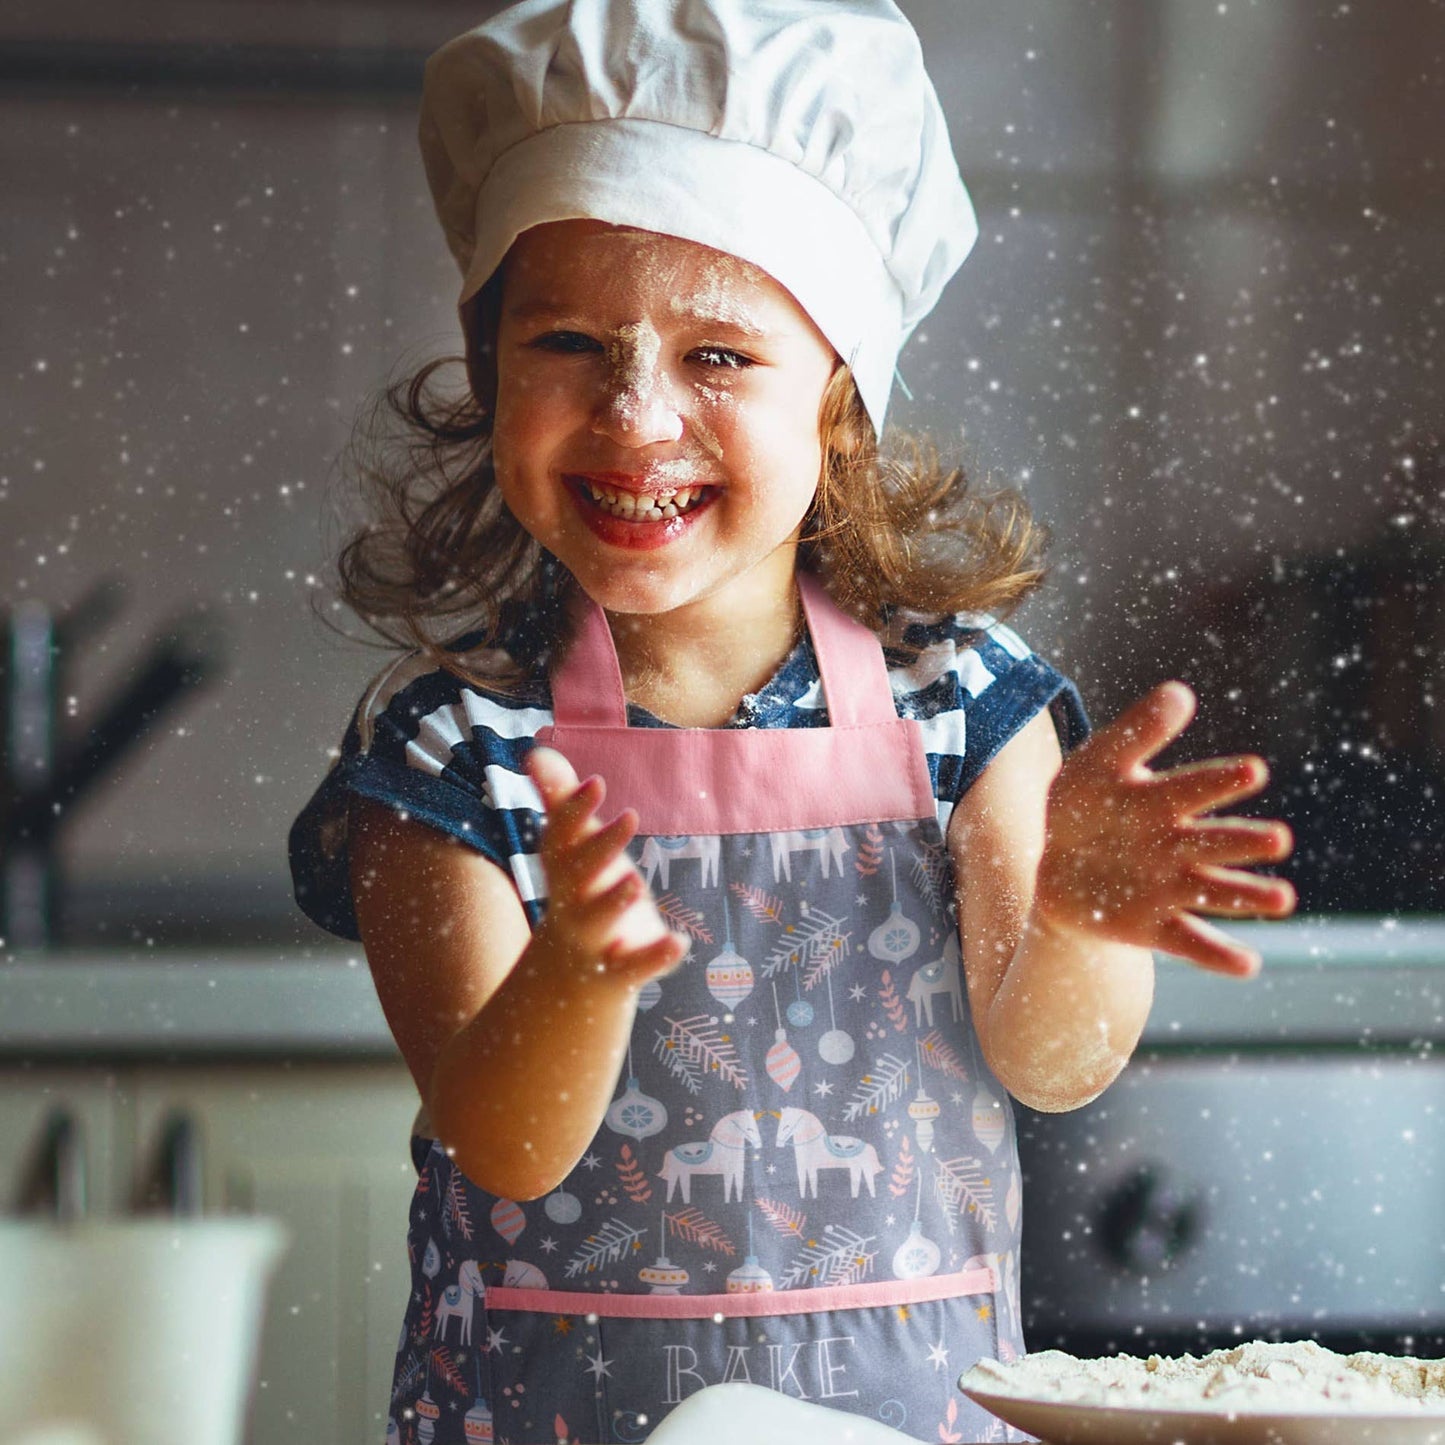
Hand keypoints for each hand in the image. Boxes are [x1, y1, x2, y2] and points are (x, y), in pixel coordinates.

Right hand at [525, 746, 686, 986]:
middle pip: (579, 874)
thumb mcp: (571, 853)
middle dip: (602, 846)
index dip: (574, 810)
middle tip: (631, 816)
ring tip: (636, 881)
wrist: (567, 982)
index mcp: (562, 870)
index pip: (560, 837)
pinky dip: (655, 957)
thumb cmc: (579, 896)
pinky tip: (679, 942)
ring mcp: (594, 939)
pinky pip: (634, 966)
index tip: (596, 782)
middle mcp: (571, 901)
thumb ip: (559, 803)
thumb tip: (535, 752)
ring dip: (615, 901)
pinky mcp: (620, 970)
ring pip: (598, 921)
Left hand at [1033, 681, 1295, 975]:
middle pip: (1214, 842)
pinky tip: (1247, 964)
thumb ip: (1136, 732)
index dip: (1220, 780)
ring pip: (1214, 891)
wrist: (1058, 866)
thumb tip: (1179, 692)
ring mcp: (1168, 887)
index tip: (1253, 770)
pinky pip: (1188, 942)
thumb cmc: (1086, 806)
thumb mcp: (1097, 764)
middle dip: (1243, 840)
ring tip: (1282, 899)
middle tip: (1278, 838)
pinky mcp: (1153, 927)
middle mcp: (1177, 845)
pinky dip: (1217, 955)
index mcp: (1163, 801)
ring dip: (1247, 896)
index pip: (1195, 787)